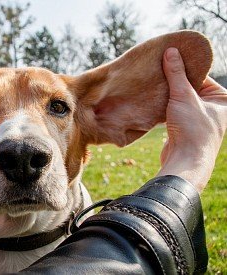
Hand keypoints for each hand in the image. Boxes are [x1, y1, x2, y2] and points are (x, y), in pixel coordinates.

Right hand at [157, 48, 226, 191]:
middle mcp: (214, 108)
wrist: (184, 161)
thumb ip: (177, 74)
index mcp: (223, 99)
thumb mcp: (184, 96)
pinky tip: (153, 97)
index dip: (185, 67)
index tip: (169, 57)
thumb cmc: (192, 130)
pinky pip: (174, 109)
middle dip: (174, 80)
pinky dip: (165, 104)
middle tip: (158, 68)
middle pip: (191, 86)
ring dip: (168, 92)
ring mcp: (199, 118)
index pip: (202, 76)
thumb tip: (171, 51)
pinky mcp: (185, 126)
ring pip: (181, 98)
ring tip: (153, 82)